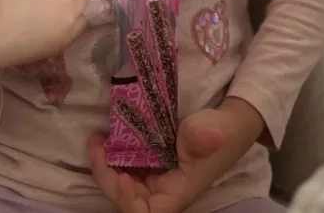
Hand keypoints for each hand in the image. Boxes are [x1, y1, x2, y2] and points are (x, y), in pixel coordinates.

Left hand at [89, 99, 263, 212]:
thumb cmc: (220, 132)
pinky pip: (127, 166)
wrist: (227, 123)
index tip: (122, 176)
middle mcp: (161, 191)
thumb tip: (208, 135)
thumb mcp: (211, 132)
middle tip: (97, 144)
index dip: (127, 201)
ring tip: (98, 138)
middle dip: (106, 176)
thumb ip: (202, 138)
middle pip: (126, 198)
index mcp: (175, 193)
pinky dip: (114, 154)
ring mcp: (154, 178)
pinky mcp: (151, 164)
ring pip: (123, 182)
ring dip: (106, 164)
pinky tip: (108, 136)